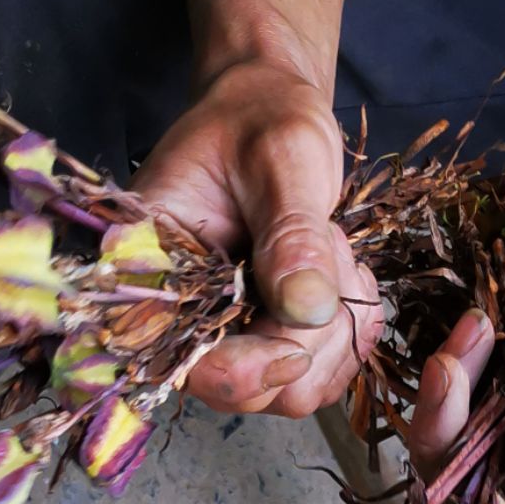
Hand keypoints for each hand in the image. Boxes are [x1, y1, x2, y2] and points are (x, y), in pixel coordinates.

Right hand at [133, 58, 382, 417]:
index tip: (305, 330)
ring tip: (330, 249)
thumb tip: (307, 309)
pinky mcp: (264, 346)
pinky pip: (319, 375)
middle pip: (250, 390)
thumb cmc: (261, 121)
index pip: (190, 366)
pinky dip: (349, 332)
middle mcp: (183, 324)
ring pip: (293, 390)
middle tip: (324, 243)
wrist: (268, 113)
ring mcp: (226, 342)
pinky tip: (343, 275)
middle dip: (310, 332)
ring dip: (335, 329)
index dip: (249, 369)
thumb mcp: (281, 158)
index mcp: (155, 275)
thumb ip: (292, 234)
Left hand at [408, 311, 504, 503]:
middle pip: (455, 488)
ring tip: (474, 331)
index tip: (451, 366)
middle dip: (447, 408)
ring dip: (460, 399)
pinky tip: (483, 352)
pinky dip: (478, 404)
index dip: (451, 434)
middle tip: (464, 334)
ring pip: (462, 469)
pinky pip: (483, 455)